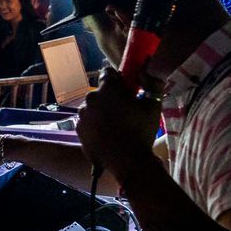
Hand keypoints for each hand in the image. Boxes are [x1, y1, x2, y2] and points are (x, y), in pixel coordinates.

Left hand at [76, 67, 162, 181]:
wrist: (126, 161)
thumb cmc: (141, 132)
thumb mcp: (153, 106)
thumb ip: (152, 84)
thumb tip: (149, 69)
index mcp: (108, 90)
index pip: (108, 72)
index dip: (117, 79)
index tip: (125, 89)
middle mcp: (90, 99)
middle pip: (100, 92)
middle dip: (110, 97)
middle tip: (124, 111)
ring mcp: (82, 115)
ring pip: (92, 107)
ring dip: (101, 111)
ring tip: (115, 126)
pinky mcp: (78, 129)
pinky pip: (87, 121)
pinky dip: (94, 124)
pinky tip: (106, 134)